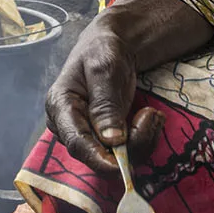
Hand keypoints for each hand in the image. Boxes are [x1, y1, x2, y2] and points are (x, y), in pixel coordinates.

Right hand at [44, 13, 142, 174]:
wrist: (110, 48)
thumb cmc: (102, 51)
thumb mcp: (104, 69)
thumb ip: (106, 104)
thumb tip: (111, 140)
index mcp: (60, 107)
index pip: (76, 143)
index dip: (98, 159)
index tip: (121, 165)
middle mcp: (69, 127)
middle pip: (97, 155)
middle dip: (130, 143)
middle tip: (151, 116)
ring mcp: (87, 135)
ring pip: (115, 158)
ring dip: (141, 140)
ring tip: (152, 114)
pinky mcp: (104, 139)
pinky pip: (126, 153)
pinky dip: (144, 139)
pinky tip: (149, 118)